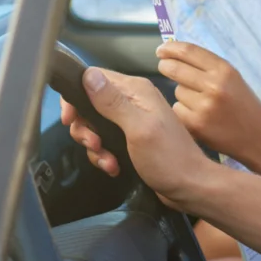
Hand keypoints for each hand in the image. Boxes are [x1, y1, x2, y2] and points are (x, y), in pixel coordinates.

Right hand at [60, 67, 212, 204]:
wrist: (190, 187)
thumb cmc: (167, 157)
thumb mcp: (138, 128)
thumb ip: (113, 102)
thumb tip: (87, 74)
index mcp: (136, 90)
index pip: (93, 77)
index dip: (75, 97)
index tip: (70, 119)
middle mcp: (133, 100)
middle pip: (89, 104)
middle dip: (85, 127)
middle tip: (93, 144)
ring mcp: (132, 120)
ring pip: (95, 126)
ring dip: (94, 146)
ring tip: (107, 161)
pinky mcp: (131, 139)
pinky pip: (105, 142)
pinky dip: (104, 155)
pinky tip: (113, 167)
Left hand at [157, 41, 260, 167]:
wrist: (259, 138)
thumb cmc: (244, 106)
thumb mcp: (233, 79)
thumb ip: (208, 67)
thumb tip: (175, 54)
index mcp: (225, 70)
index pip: (189, 51)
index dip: (170, 48)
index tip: (161, 50)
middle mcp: (214, 86)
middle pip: (175, 68)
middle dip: (166, 66)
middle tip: (164, 67)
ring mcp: (204, 106)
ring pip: (177, 91)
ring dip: (182, 94)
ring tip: (201, 103)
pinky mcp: (196, 125)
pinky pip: (176, 110)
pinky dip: (182, 113)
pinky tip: (198, 117)